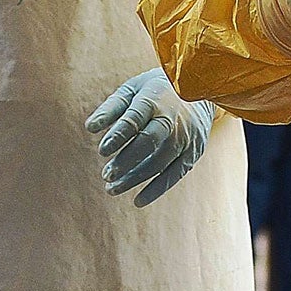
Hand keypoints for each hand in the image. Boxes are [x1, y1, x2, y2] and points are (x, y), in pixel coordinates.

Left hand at [85, 71, 215, 207]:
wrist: (201, 90)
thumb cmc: (156, 91)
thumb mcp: (133, 90)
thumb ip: (111, 108)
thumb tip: (89, 128)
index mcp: (154, 99)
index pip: (134, 119)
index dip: (118, 135)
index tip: (102, 151)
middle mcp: (173, 118)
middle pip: (149, 142)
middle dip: (126, 160)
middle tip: (106, 174)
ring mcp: (186, 137)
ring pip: (160, 162)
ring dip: (135, 178)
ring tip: (111, 188)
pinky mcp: (194, 152)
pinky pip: (175, 175)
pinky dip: (157, 190)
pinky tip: (137, 201)